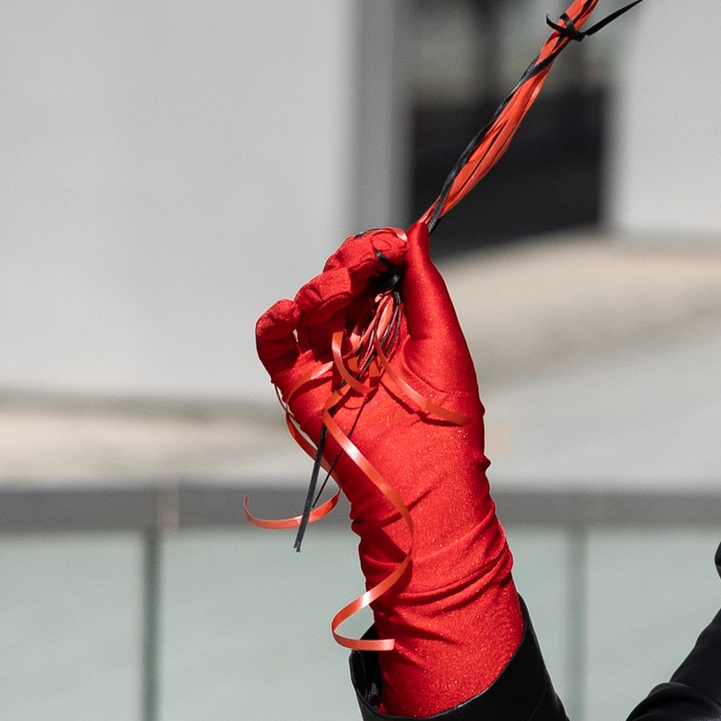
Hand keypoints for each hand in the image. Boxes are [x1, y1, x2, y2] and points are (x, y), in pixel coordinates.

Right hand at [255, 220, 520, 717]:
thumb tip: (413, 232)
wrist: (424, 488)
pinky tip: (291, 311)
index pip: (379, 274)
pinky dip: (275, 322)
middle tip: (364, 267)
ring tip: (336, 294)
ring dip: (319, 288)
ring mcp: (329, 365)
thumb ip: (426, 288)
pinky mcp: (299, 388)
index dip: (378, 251)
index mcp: (401, 330)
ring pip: (309, 305)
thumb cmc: (447, 423)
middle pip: (342, 282)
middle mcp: (363, 344)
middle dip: (349, 265)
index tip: (388, 244)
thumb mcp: (443, 344)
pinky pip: (273, 345)